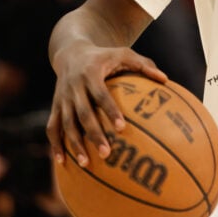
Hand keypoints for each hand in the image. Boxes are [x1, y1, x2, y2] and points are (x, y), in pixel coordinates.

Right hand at [45, 42, 166, 167]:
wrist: (71, 52)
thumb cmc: (105, 55)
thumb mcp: (124, 53)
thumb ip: (144, 65)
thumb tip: (165, 80)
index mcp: (91, 73)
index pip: (101, 95)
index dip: (110, 111)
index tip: (122, 128)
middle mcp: (74, 87)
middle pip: (82, 114)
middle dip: (94, 134)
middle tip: (107, 153)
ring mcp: (62, 98)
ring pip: (65, 124)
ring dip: (74, 144)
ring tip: (86, 164)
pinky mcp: (55, 106)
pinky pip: (52, 128)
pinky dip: (55, 144)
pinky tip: (63, 162)